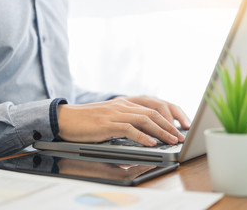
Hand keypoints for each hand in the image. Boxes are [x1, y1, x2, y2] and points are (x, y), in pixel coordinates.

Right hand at [57, 96, 190, 145]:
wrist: (66, 118)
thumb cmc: (87, 121)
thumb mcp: (110, 117)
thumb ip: (126, 121)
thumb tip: (144, 133)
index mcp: (125, 103)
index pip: (153, 107)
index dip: (169, 116)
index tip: (180, 126)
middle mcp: (123, 105)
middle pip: (153, 112)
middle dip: (169, 125)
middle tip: (180, 136)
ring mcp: (115, 113)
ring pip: (144, 120)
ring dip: (161, 131)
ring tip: (171, 140)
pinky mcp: (107, 124)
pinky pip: (129, 129)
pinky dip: (142, 136)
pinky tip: (151, 143)